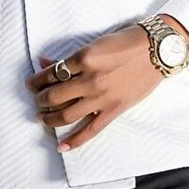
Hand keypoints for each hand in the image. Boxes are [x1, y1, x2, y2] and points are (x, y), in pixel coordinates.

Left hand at [25, 18, 188, 150]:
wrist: (157, 50)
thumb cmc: (128, 42)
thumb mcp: (96, 43)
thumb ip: (70, 57)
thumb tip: (46, 62)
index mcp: (84, 58)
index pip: (51, 73)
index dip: (37, 80)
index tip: (32, 83)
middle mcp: (90, 79)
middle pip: (54, 95)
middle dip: (40, 99)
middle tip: (37, 100)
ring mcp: (101, 97)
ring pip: (66, 114)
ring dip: (49, 118)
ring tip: (42, 117)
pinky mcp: (113, 110)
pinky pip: (90, 130)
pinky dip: (74, 140)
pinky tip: (61, 147)